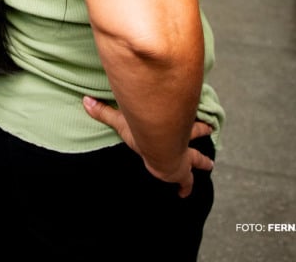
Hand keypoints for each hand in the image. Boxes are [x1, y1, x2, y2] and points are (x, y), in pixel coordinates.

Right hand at [82, 96, 214, 197]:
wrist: (160, 147)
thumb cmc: (143, 132)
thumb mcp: (121, 121)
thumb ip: (104, 112)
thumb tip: (84, 100)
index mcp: (169, 126)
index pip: (177, 117)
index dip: (179, 113)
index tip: (188, 110)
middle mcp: (178, 139)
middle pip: (193, 132)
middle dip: (200, 130)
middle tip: (210, 128)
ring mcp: (182, 156)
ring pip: (196, 157)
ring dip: (202, 161)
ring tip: (210, 164)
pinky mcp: (181, 173)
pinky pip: (186, 182)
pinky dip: (185, 188)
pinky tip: (184, 194)